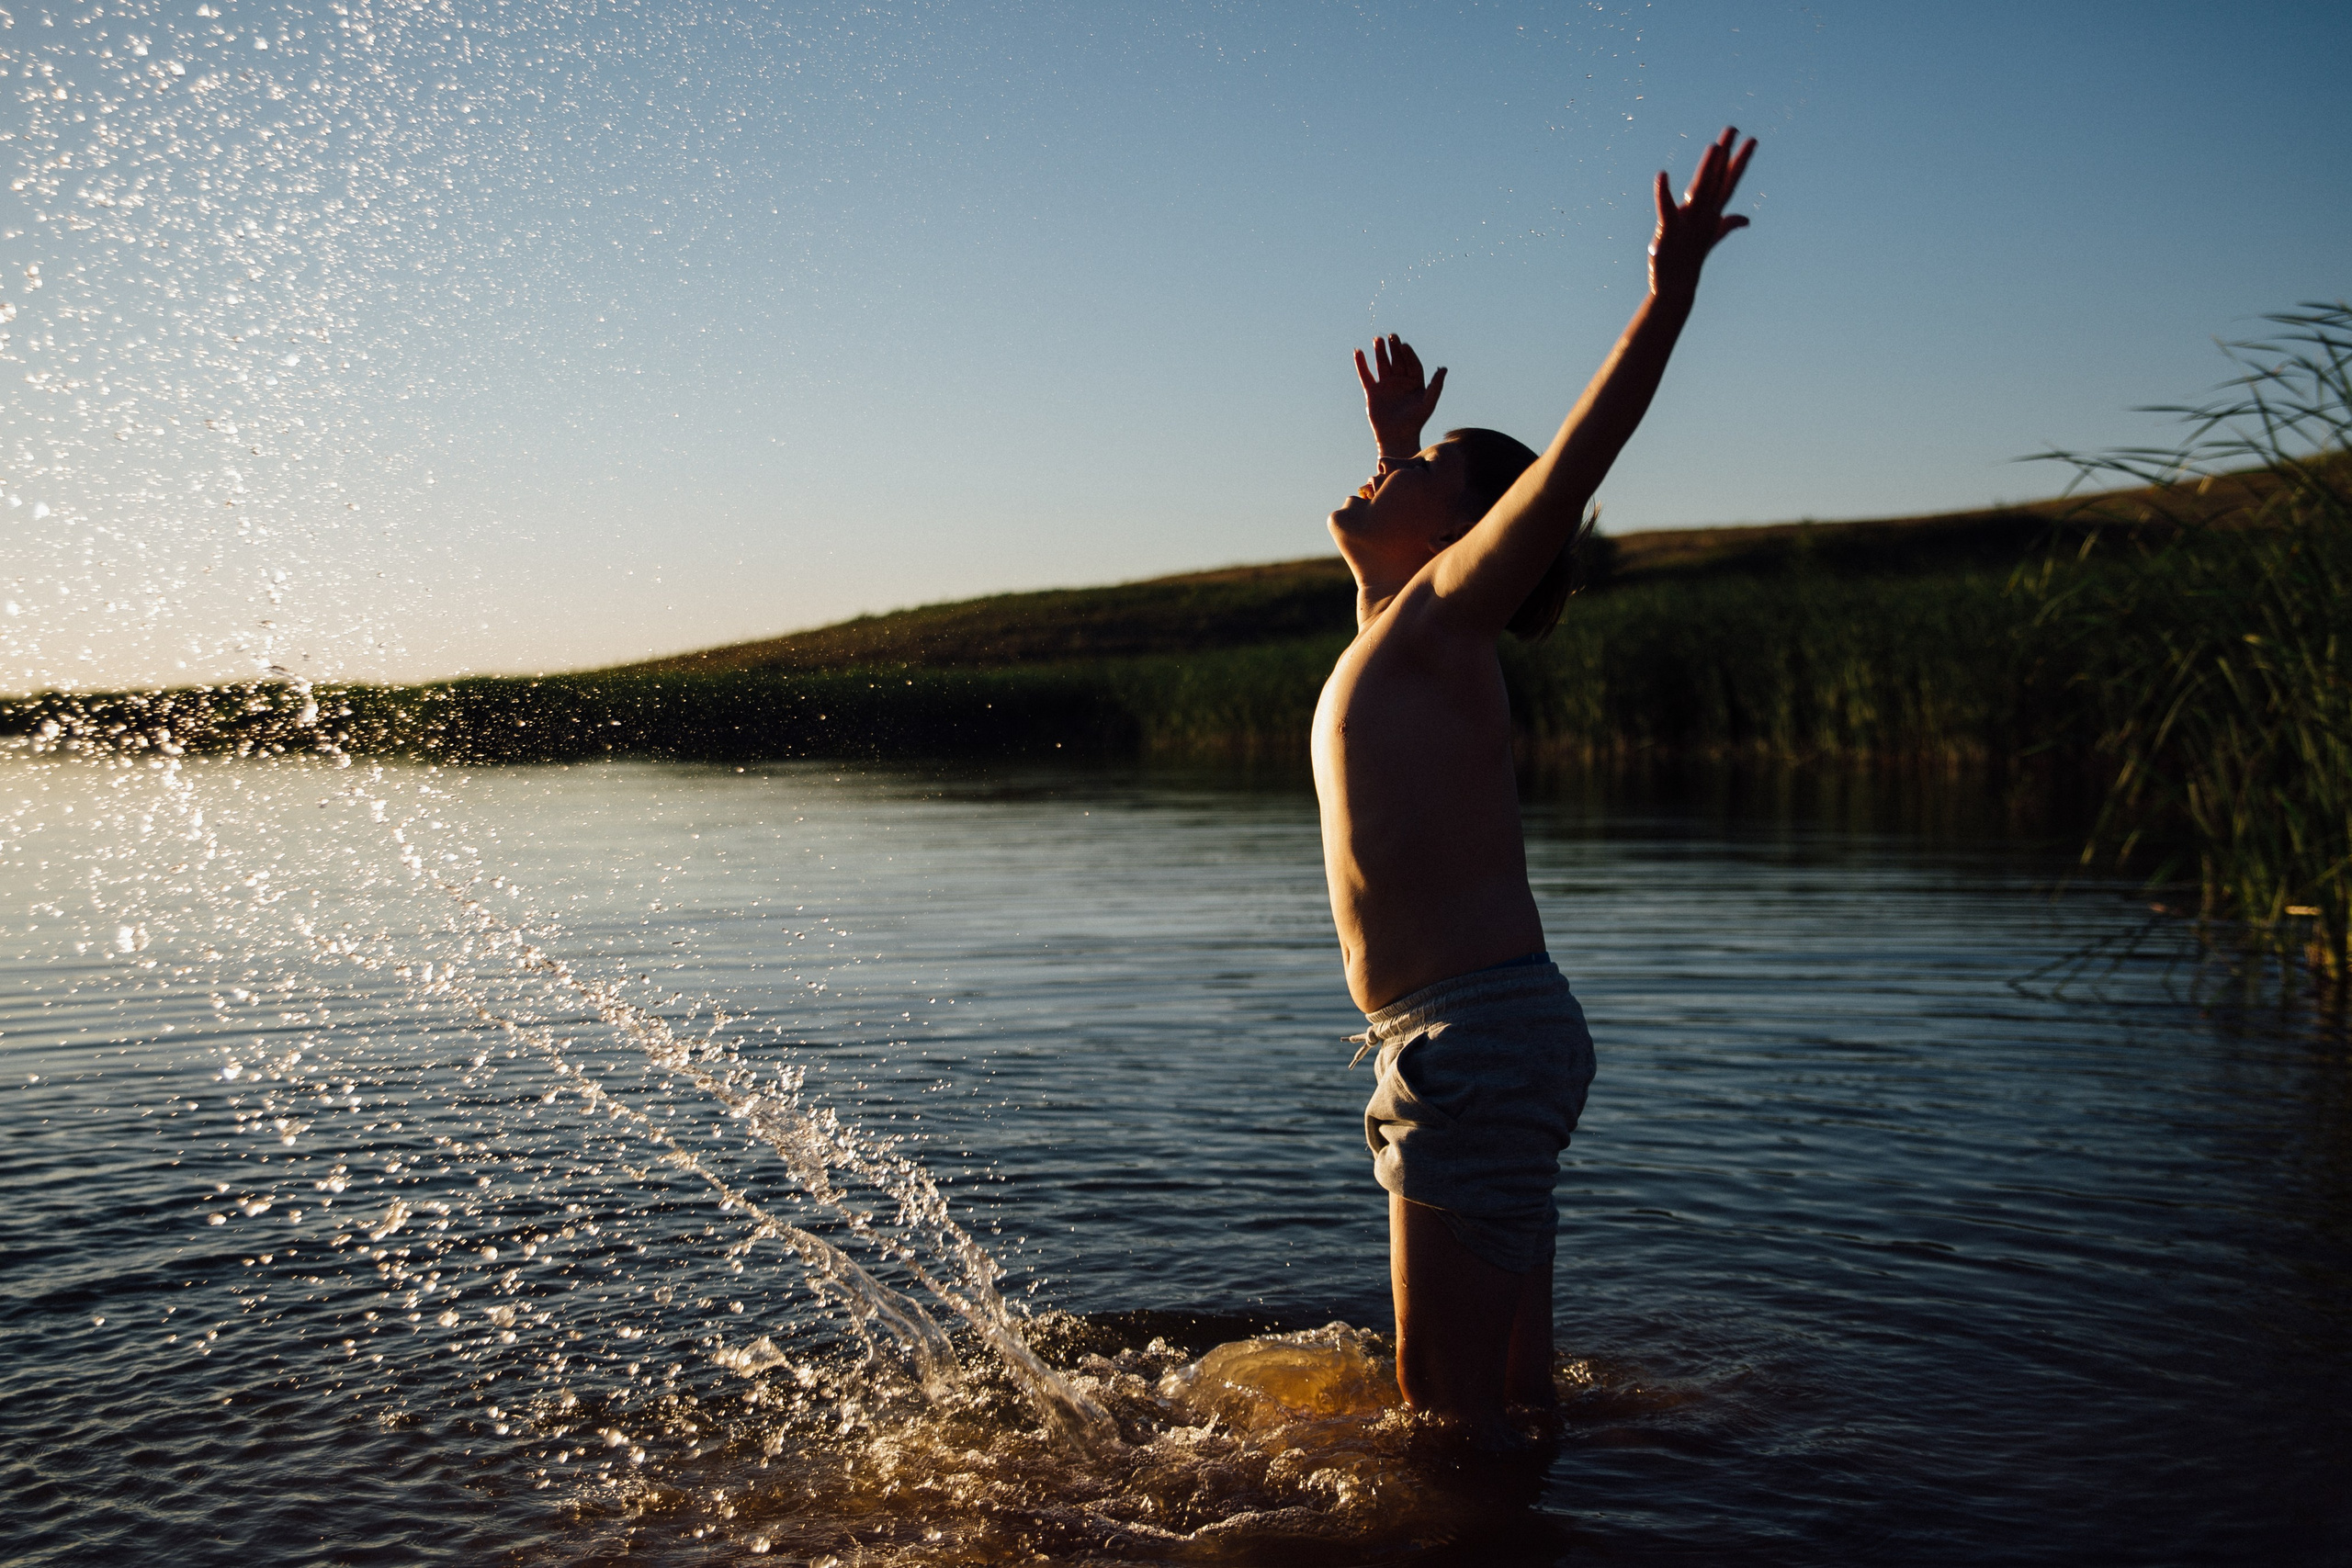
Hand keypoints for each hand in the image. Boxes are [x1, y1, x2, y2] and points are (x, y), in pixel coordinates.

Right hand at [1353, 333, 1447, 457]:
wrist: (1396, 437)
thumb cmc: (1415, 422)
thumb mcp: (1428, 403)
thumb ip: (1436, 386)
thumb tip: (1444, 368)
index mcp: (1415, 383)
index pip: (1412, 363)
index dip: (1408, 354)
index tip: (1404, 345)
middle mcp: (1400, 382)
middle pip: (1397, 361)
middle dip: (1394, 348)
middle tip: (1391, 336)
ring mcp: (1386, 386)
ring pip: (1382, 365)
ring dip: (1380, 352)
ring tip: (1377, 339)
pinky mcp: (1372, 392)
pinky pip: (1366, 375)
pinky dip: (1361, 364)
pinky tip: (1358, 352)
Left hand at [1648, 127, 1756, 298]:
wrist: (1677, 285)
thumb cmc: (1691, 257)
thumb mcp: (1711, 237)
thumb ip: (1728, 224)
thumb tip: (1746, 219)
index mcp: (1713, 212)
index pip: (1729, 181)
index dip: (1740, 160)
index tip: (1751, 139)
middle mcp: (1704, 214)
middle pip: (1717, 180)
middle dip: (1725, 155)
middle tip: (1734, 129)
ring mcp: (1688, 222)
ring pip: (1699, 191)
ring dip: (1706, 169)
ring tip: (1713, 146)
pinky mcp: (1668, 230)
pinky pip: (1666, 208)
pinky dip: (1664, 193)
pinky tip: (1662, 175)